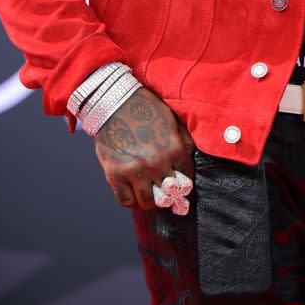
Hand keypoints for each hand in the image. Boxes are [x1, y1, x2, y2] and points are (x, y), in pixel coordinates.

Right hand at [93, 86, 196, 209]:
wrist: (113, 102)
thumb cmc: (144, 109)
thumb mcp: (170, 119)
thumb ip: (183, 140)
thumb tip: (191, 157)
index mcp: (173, 149)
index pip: (187, 178)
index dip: (183, 180)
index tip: (178, 180)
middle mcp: (156, 163)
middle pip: (168, 195)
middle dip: (168, 192)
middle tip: (163, 188)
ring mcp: (135, 171)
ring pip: (148, 202)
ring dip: (149, 198)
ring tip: (147, 189)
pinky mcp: (115, 175)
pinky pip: (126, 201)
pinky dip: (130, 199)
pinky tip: (132, 189)